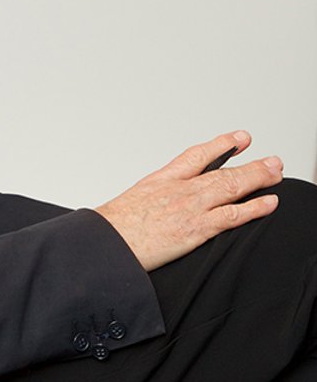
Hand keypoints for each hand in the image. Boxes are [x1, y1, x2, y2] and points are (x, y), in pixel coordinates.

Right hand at [94, 131, 282, 270]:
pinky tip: (269, 203)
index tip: (238, 139)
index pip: (196, 156)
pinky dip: (254, 208)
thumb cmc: (113, 226)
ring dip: (258, 178)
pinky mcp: (196, 229)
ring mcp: (189, 208)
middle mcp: (179, 190)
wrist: (106, 242)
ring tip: (276, 173)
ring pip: (231, 186)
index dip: (221, 146)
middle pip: (222, 170)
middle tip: (271, 160)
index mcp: (161, 180)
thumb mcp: (132, 201)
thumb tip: (160, 203)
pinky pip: (232, 215)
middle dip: (250, 164)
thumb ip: (153, 199)